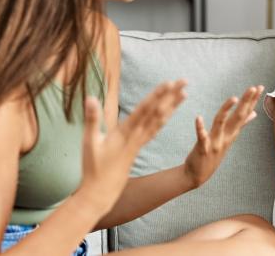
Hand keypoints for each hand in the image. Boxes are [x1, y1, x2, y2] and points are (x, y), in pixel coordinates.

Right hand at [79, 80, 186, 214]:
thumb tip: (90, 97)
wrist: (101, 192)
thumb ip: (92, 119)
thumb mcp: (89, 143)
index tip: (170, 83)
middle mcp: (136, 136)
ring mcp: (139, 142)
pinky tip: (170, 112)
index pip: (145, 110)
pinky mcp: (138, 146)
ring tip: (184, 94)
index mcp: (125, 133)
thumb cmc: (93, 168)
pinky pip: (155, 130)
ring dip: (172, 106)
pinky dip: (164, 119)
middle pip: (157, 112)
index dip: (158, 95)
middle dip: (171, 95)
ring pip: (160, 120)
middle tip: (184, 81)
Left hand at [183, 85, 264, 187]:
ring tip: (234, 98)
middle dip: (246, 102)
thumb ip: (240, 126)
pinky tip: (198, 117)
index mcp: (232, 133)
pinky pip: (202, 137)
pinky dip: (200, 128)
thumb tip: (253, 114)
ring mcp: (215, 143)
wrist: (197, 175)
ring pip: (221, 124)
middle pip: (238, 117)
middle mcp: (226, 137)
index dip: (252, 100)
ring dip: (227, 111)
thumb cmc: (213, 155)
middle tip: (254, 88)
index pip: (245, 114)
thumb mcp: (229, 139)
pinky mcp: (203, 149)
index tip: (260, 87)